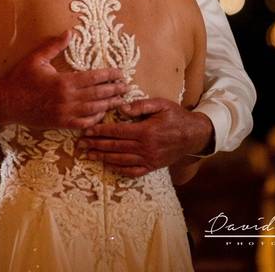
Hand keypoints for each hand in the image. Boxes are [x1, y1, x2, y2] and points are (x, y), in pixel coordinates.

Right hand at [0, 31, 127, 131]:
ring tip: (121, 100)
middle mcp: (68, 98)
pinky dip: (95, 119)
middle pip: (99, 94)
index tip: (121, 73)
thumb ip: (54, 46)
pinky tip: (102, 114)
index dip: (110, 75)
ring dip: (109, 104)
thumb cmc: (20, 79)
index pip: (94, 77)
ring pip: (94, 109)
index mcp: (64, 81)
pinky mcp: (61, 124)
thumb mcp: (36, 59)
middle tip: (127, 86)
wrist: (7, 104)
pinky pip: (84, 123)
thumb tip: (69, 32)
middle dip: (115, 90)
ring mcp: (65, 113)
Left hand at [78, 97, 213, 176]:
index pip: (116, 132)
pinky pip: (133, 171)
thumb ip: (140, 105)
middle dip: (95, 145)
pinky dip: (119, 169)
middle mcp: (146, 147)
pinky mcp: (153, 166)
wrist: (194, 135)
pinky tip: (108, 165)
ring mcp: (149, 159)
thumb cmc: (176, 116)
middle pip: (115, 147)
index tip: (86, 130)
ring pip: (121, 160)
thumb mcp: (161, 104)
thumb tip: (121, 108)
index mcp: (146, 131)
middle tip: (80, 144)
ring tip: (89, 155)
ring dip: (103, 157)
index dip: (99, 131)